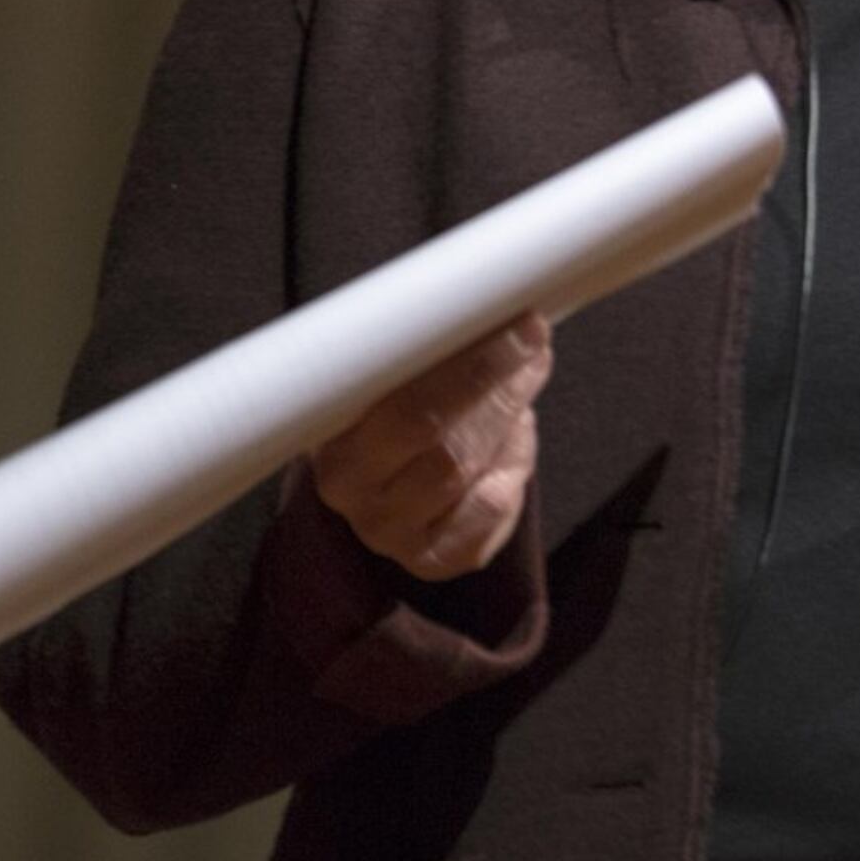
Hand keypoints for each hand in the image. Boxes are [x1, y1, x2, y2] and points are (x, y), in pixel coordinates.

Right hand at [307, 313, 552, 578]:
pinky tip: (513, 437)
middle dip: (495, 382)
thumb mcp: (396, 372)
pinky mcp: (430, 558)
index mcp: (328, 435)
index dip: (469, 363)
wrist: (391, 475)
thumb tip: (497, 302)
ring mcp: (388, 531)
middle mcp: (351, 491)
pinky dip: (511, 470)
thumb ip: (430, 346)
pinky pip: (487, 514)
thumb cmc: (397, 404)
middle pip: (440, 441)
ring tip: (526, 371)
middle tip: (530, 338)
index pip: (404, 404)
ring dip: (506, 417)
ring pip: (465, 473)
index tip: (513, 320)